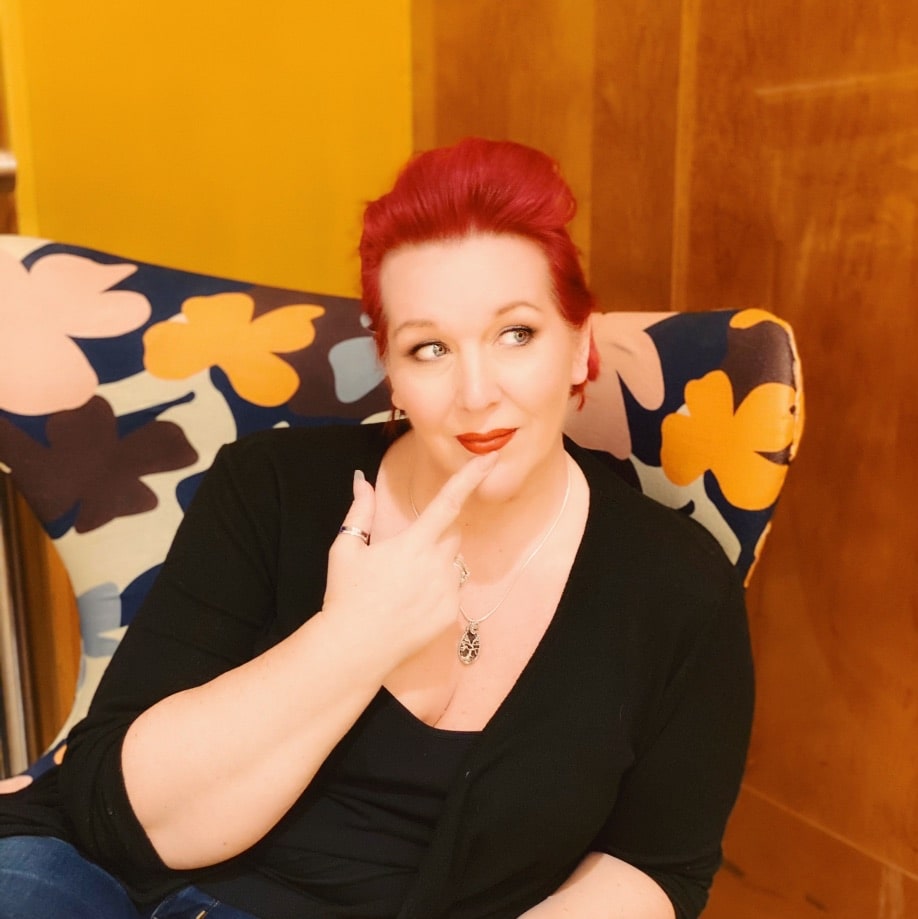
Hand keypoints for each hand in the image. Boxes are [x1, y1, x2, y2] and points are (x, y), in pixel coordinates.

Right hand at [322, 454, 496, 666]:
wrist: (355, 648)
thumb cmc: (346, 595)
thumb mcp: (347, 549)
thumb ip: (361, 511)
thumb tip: (362, 481)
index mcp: (413, 544)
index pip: (448, 503)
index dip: (470, 478)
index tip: (490, 460)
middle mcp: (436, 564)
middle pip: (451, 536)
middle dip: (435, 538)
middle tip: (405, 558)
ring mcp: (447, 591)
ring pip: (453, 564)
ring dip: (438, 566)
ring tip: (405, 587)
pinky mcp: (451, 613)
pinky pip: (453, 591)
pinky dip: (439, 591)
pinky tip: (412, 606)